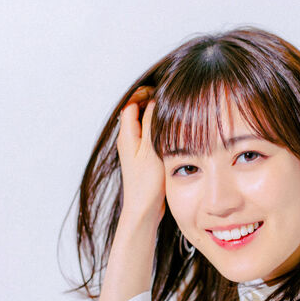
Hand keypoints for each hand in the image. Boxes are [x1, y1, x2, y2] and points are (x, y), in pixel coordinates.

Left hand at [116, 86, 165, 225]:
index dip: (144, 94)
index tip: (160, 90)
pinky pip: (149, 136)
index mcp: (126, 135)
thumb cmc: (146, 183)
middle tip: (170, 99)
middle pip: (137, 112)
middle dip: (151, 102)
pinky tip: (172, 133)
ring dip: (156, 117)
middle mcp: (128, 140)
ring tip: (173, 113)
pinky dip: (159, 130)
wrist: (143, 210)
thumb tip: (153, 100)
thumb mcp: (151, 149)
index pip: (131, 104)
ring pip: (144, 124)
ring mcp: (135, 149)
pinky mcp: (143, 158)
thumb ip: (151, 123)